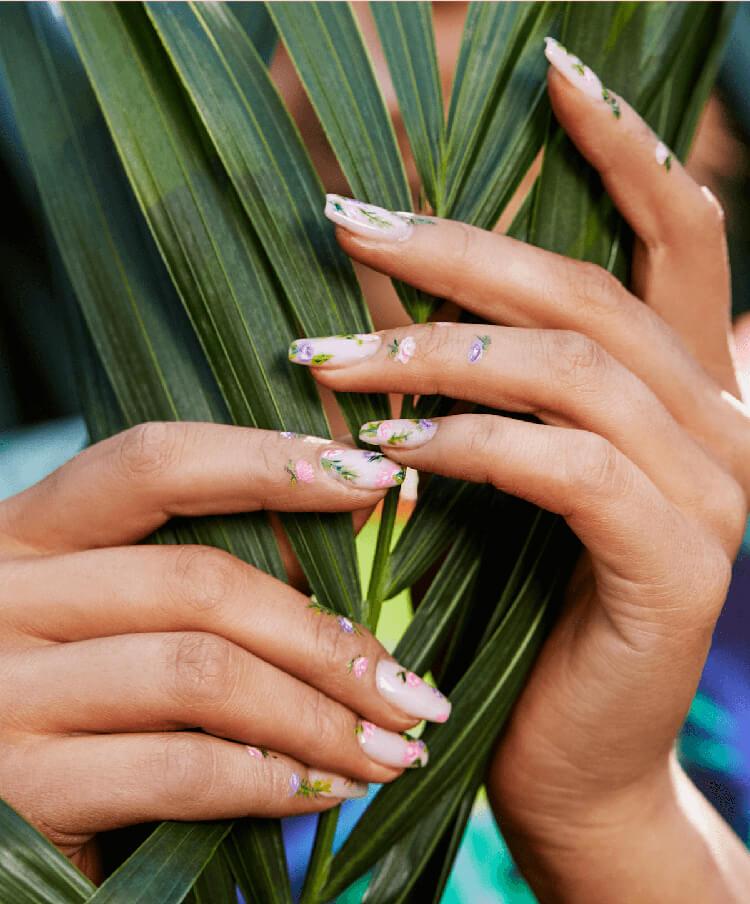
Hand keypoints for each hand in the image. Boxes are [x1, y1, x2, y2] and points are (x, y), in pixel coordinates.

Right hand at [0, 422, 450, 878]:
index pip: (154, 463)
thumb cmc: (85, 703)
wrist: (7, 830)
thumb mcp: (127, 618)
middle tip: (409, 688)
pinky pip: (181, 768)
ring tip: (389, 747)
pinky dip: (272, 780)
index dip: (269, 461)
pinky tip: (323, 790)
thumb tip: (360, 514)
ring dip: (319, 716)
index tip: (376, 479)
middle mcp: (5, 596)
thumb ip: (212, 573)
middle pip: (198, 581)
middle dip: (326, 637)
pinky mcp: (20, 788)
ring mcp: (4, 691)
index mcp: (32, 532)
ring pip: (202, 673)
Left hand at [290, 40, 749, 900]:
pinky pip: (563, 465)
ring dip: (437, 352)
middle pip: (588, 290)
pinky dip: (470, 445)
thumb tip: (403, 299)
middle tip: (344, 226)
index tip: (552, 74)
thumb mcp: (513, 477)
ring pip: (571, 370)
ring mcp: (716, 492)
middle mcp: (724, 421)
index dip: (625, 146)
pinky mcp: (676, 562)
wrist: (567, 754)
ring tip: (328, 354)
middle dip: (458, 250)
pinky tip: (390, 446)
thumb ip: (498, 386)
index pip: (679, 235)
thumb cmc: (522, 611)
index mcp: (691, 388)